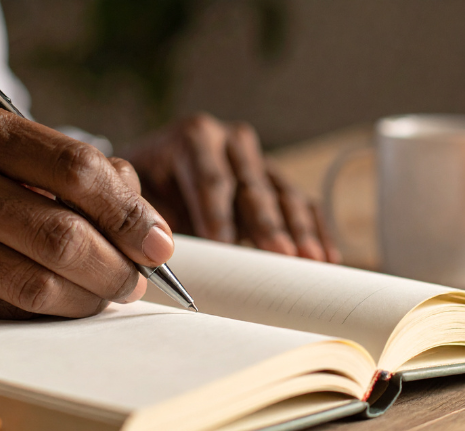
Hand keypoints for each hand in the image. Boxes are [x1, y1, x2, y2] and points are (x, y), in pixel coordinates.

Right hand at [0, 103, 173, 318]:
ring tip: (110, 292)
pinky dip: (61, 308)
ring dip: (93, 294)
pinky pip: (15, 303)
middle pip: (64, 232)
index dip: (130, 212)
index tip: (160, 243)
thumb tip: (148, 226)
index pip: (77, 168)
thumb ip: (78, 178)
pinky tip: (75, 302)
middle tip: (138, 279)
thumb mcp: (10, 159)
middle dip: (117, 264)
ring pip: (42, 278)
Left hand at [125, 113, 339, 262]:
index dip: (217, 213)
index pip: (210, 177)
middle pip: (252, 186)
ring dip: (299, 230)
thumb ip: (146, 214)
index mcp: (193, 137)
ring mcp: (258, 161)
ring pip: (284, 194)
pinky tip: (328, 255)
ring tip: (311, 259)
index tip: (224, 246)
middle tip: (280, 254)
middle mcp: (231, 142)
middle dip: (267, 224)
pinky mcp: (277, 183)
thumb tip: (159, 250)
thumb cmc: (144, 192)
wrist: (155, 177)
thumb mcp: (136, 195)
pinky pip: (303, 204)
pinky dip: (316, 230)